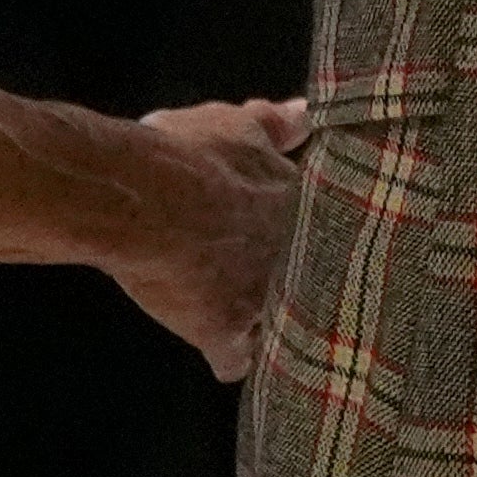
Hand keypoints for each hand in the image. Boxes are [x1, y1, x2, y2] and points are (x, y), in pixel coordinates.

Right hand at [122, 97, 308, 382]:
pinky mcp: (223, 331)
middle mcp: (296, 258)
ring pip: (286, 324)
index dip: (317, 235)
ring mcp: (264, 299)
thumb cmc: (188, 155)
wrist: (144, 199)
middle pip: (317, 282)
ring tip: (267, 325)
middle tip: (287, 281)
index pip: (332, 230)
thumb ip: (274, 124)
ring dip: (276, 324)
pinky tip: (228, 358)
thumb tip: (304, 115)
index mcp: (306, 208)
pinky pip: (236, 361)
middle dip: (308, 283)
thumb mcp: (235, 126)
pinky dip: (230, 360)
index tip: (304, 237)